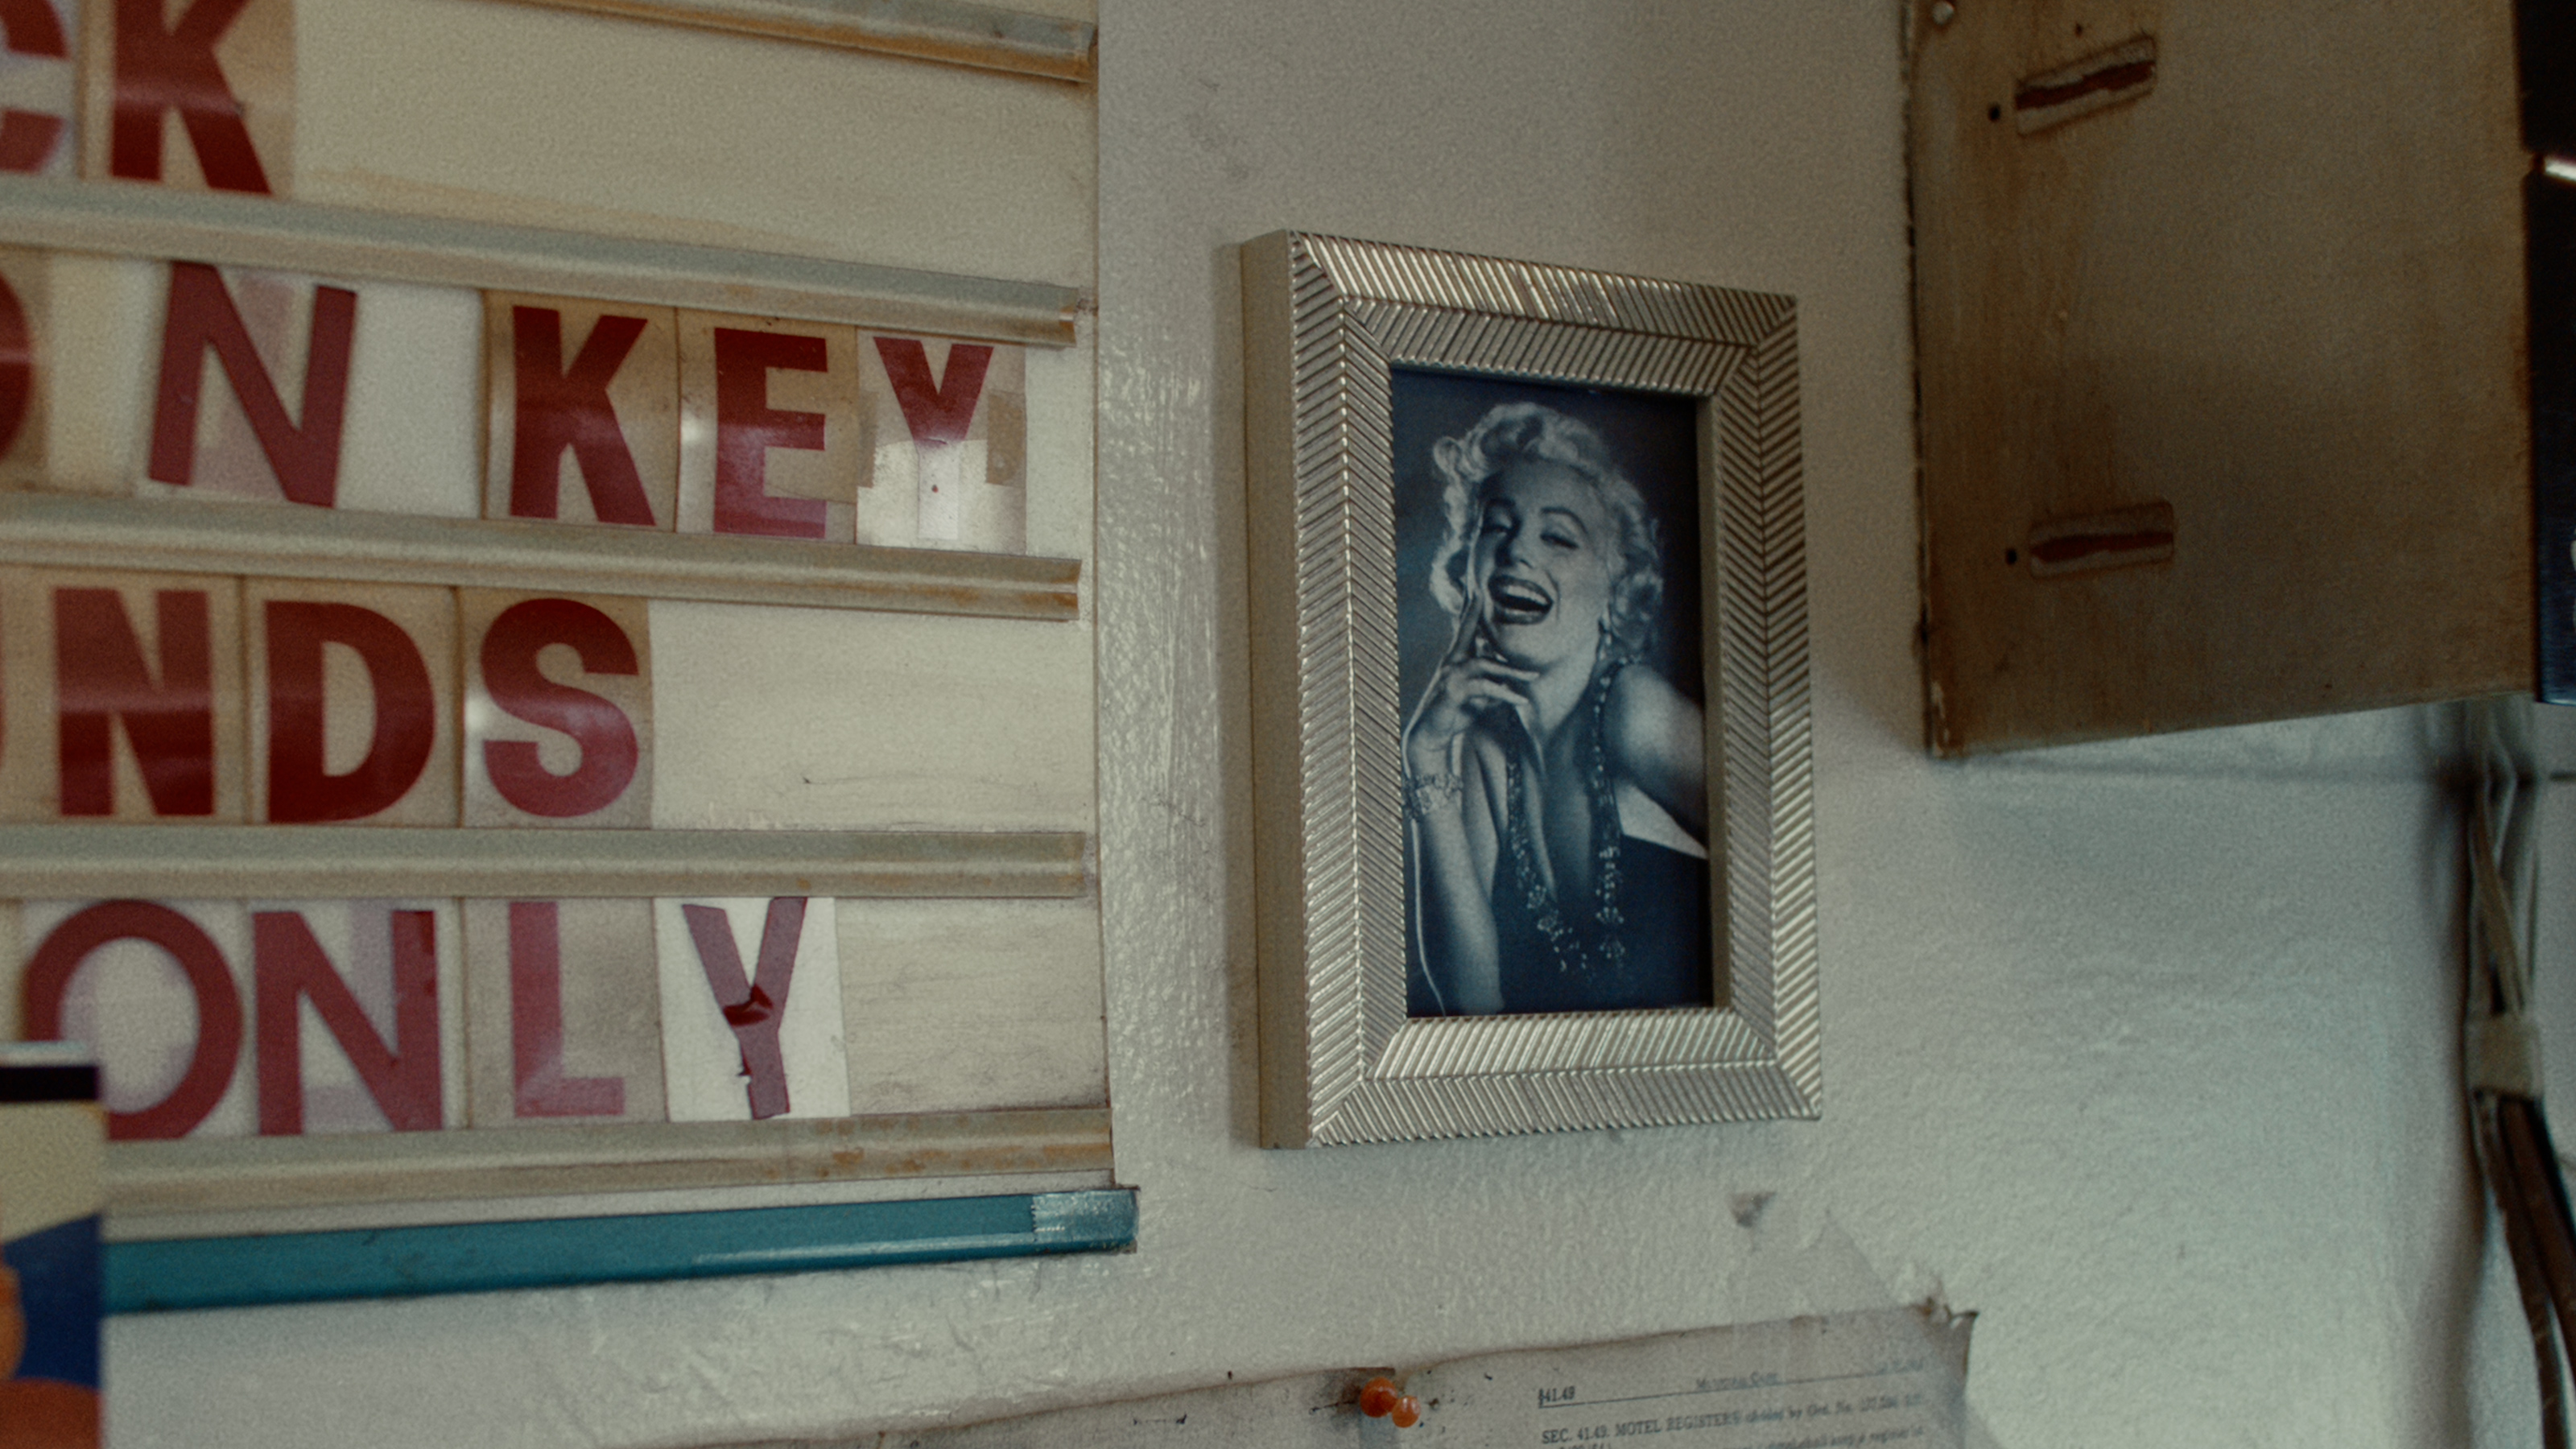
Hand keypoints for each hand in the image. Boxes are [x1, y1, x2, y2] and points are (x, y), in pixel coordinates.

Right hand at [1403, 605, 1536, 774]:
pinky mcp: (1454, 691)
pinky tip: (1521, 700)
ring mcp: (1451, 676)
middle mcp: (1451, 663)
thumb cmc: (1452, 714)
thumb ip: (1492, 688)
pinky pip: (1485, 687)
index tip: (1476, 590)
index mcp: (1455, 660)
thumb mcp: (1476, 699)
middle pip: (1472, 639)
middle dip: (1481, 621)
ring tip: (1533, 677)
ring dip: (1512, 670)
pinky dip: (1505, 692)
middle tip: (1487, 599)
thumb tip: (1509, 684)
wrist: (1429, 735)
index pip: (1464, 631)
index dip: (1470, 610)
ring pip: (1486, 664)